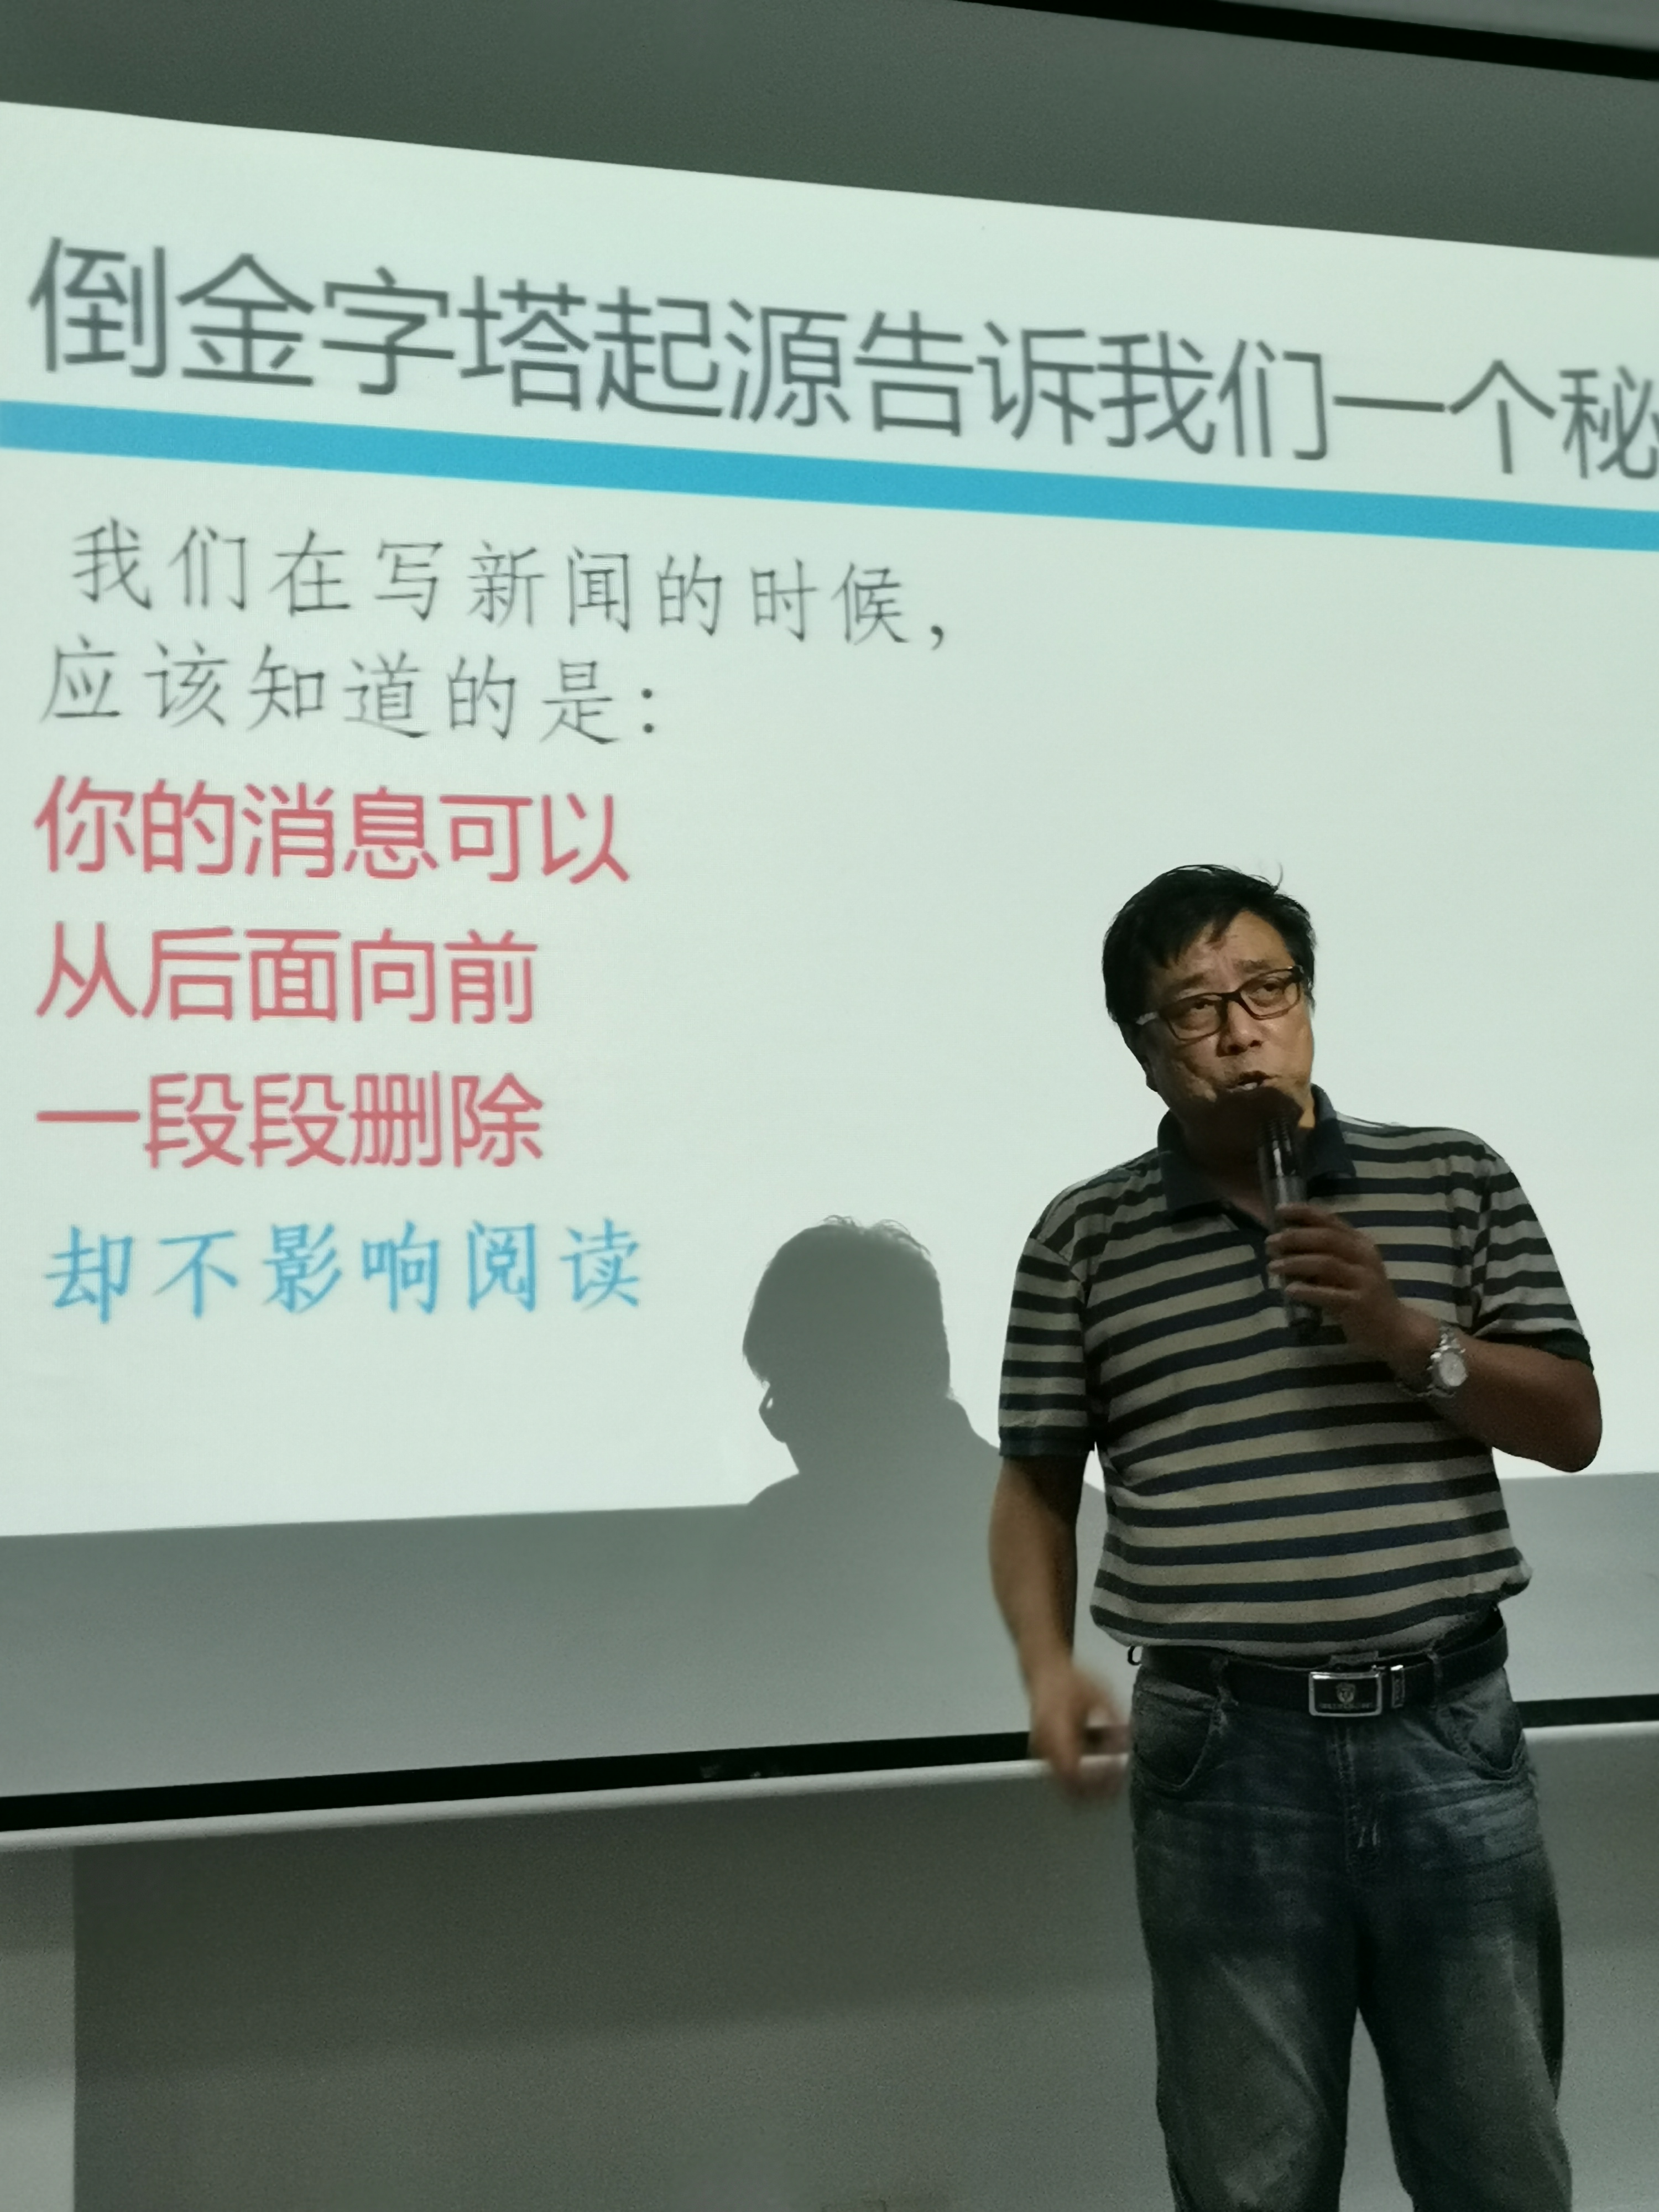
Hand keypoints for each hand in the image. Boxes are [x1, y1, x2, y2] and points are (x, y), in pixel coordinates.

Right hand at [1027, 1660, 1130, 1802]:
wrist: (1044, 1671)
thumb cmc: (1073, 1681)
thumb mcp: (1101, 1693)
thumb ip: (1115, 1719)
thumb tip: (1128, 1746)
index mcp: (1058, 1731)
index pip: (1073, 1772)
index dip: (1095, 1783)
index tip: (1117, 1775)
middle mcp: (1046, 1747)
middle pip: (1068, 1789)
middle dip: (1094, 1795)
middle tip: (1116, 1787)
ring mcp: (1042, 1753)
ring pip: (1064, 1787)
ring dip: (1088, 1789)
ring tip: (1111, 1779)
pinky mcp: (1043, 1754)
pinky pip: (1062, 1777)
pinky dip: (1080, 1780)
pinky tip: (1098, 1768)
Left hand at [1266, 1202, 1434, 1373]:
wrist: (1394, 1329)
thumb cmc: (1362, 1296)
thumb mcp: (1346, 1270)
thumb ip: (1322, 1256)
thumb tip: (1283, 1246)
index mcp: (1359, 1243)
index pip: (1330, 1221)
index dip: (1304, 1213)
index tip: (1279, 1210)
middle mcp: (1364, 1256)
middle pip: (1326, 1238)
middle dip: (1294, 1238)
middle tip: (1270, 1243)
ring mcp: (1364, 1279)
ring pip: (1326, 1263)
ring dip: (1295, 1262)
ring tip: (1273, 1266)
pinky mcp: (1360, 1303)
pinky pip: (1330, 1294)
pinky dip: (1307, 1290)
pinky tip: (1289, 1290)